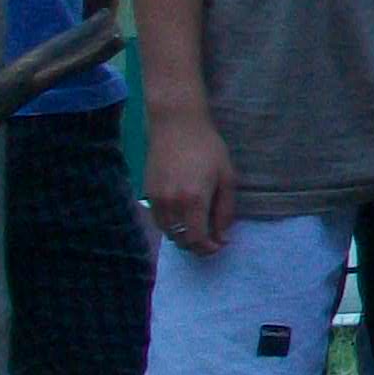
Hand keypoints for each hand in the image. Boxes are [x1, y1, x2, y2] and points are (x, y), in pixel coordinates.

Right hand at [146, 107, 239, 255]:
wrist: (176, 126)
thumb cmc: (208, 149)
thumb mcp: (227, 178)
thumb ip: (225, 210)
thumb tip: (221, 236)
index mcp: (194, 200)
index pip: (196, 239)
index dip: (208, 248)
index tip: (219, 245)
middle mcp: (171, 204)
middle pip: (180, 240)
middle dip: (197, 244)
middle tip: (211, 237)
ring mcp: (155, 199)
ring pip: (167, 232)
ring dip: (183, 235)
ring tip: (198, 227)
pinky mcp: (146, 192)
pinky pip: (157, 220)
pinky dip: (171, 225)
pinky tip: (183, 216)